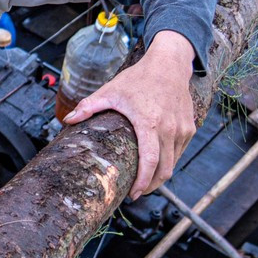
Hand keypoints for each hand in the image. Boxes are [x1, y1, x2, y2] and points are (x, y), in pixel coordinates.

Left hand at [61, 30, 197, 196]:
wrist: (170, 64)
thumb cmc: (139, 78)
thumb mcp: (110, 90)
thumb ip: (88, 106)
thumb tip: (67, 120)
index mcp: (150, 123)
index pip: (150, 161)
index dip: (143, 182)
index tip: (134, 194)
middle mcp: (170, 129)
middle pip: (165, 169)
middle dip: (152, 185)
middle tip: (136, 192)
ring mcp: (183, 129)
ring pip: (174, 162)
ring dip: (161, 175)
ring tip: (145, 180)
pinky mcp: (190, 127)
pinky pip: (180, 152)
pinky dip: (170, 161)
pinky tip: (157, 163)